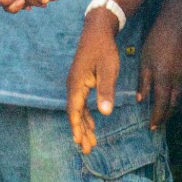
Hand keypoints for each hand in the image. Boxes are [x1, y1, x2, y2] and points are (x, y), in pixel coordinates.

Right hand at [66, 6, 122, 153]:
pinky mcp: (81, 82)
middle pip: (75, 114)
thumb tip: (104, 113)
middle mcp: (73, 85)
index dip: (77, 128)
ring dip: (84, 126)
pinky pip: (81, 103)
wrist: (97, 31)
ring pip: (78, 110)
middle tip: (87, 150)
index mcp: (77, 84)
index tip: (79, 143)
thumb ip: (106, 91)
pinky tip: (92, 124)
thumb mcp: (108, 69)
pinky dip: (86, 115)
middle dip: (81, 132)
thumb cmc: (104, 49)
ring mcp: (76, 84)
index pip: (74, 111)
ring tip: (90, 142)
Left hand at [138, 0, 181, 129]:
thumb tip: (141, 100)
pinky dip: (181, 100)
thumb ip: (144, 81)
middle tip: (159, 124)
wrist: (177, 26)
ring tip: (166, 115)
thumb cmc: (157, 41)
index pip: (161, 106)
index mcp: (164, 80)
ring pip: (181, 100)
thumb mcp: (145, 60)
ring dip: (174, 110)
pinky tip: (176, 100)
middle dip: (166, 117)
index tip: (152, 127)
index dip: (157, 118)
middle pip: (173, 106)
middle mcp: (177, 82)